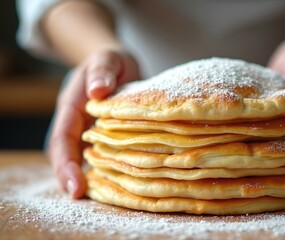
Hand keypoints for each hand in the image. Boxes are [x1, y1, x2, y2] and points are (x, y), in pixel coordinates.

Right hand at [48, 47, 139, 198]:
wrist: (115, 62)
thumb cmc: (111, 61)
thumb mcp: (107, 59)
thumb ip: (102, 71)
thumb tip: (97, 91)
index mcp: (72, 107)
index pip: (63, 139)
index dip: (66, 164)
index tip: (74, 186)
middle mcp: (77, 123)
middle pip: (68, 154)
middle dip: (71, 178)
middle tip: (81, 198)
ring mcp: (90, 130)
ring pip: (83, 158)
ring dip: (89, 177)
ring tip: (103, 197)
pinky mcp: (105, 135)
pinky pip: (102, 155)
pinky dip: (106, 169)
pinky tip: (118, 182)